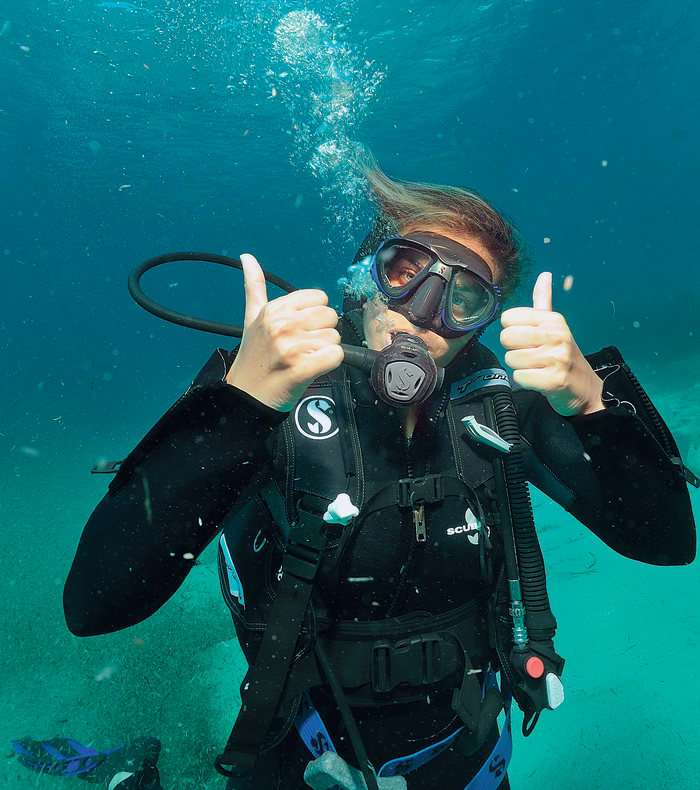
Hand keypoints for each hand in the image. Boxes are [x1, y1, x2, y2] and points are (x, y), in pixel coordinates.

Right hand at [226, 253, 343, 410]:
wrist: (246, 396)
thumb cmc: (253, 358)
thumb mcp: (250, 319)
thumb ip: (254, 287)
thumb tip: (247, 257)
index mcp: (274, 309)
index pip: (319, 298)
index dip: (314, 316)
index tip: (300, 330)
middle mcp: (283, 324)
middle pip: (330, 316)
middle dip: (321, 333)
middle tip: (302, 347)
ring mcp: (292, 346)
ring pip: (334, 337)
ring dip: (323, 351)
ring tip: (303, 359)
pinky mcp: (303, 367)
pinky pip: (336, 355)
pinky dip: (329, 364)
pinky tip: (312, 368)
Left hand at [499, 272, 603, 415]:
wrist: (584, 386)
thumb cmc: (562, 354)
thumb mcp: (555, 325)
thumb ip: (544, 300)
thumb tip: (544, 275)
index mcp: (553, 320)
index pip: (508, 318)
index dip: (512, 331)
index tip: (527, 338)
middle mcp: (556, 335)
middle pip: (506, 338)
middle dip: (513, 349)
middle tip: (531, 354)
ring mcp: (556, 358)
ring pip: (511, 359)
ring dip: (520, 366)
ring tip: (536, 366)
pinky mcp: (553, 380)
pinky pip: (519, 377)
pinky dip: (525, 381)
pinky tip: (538, 378)